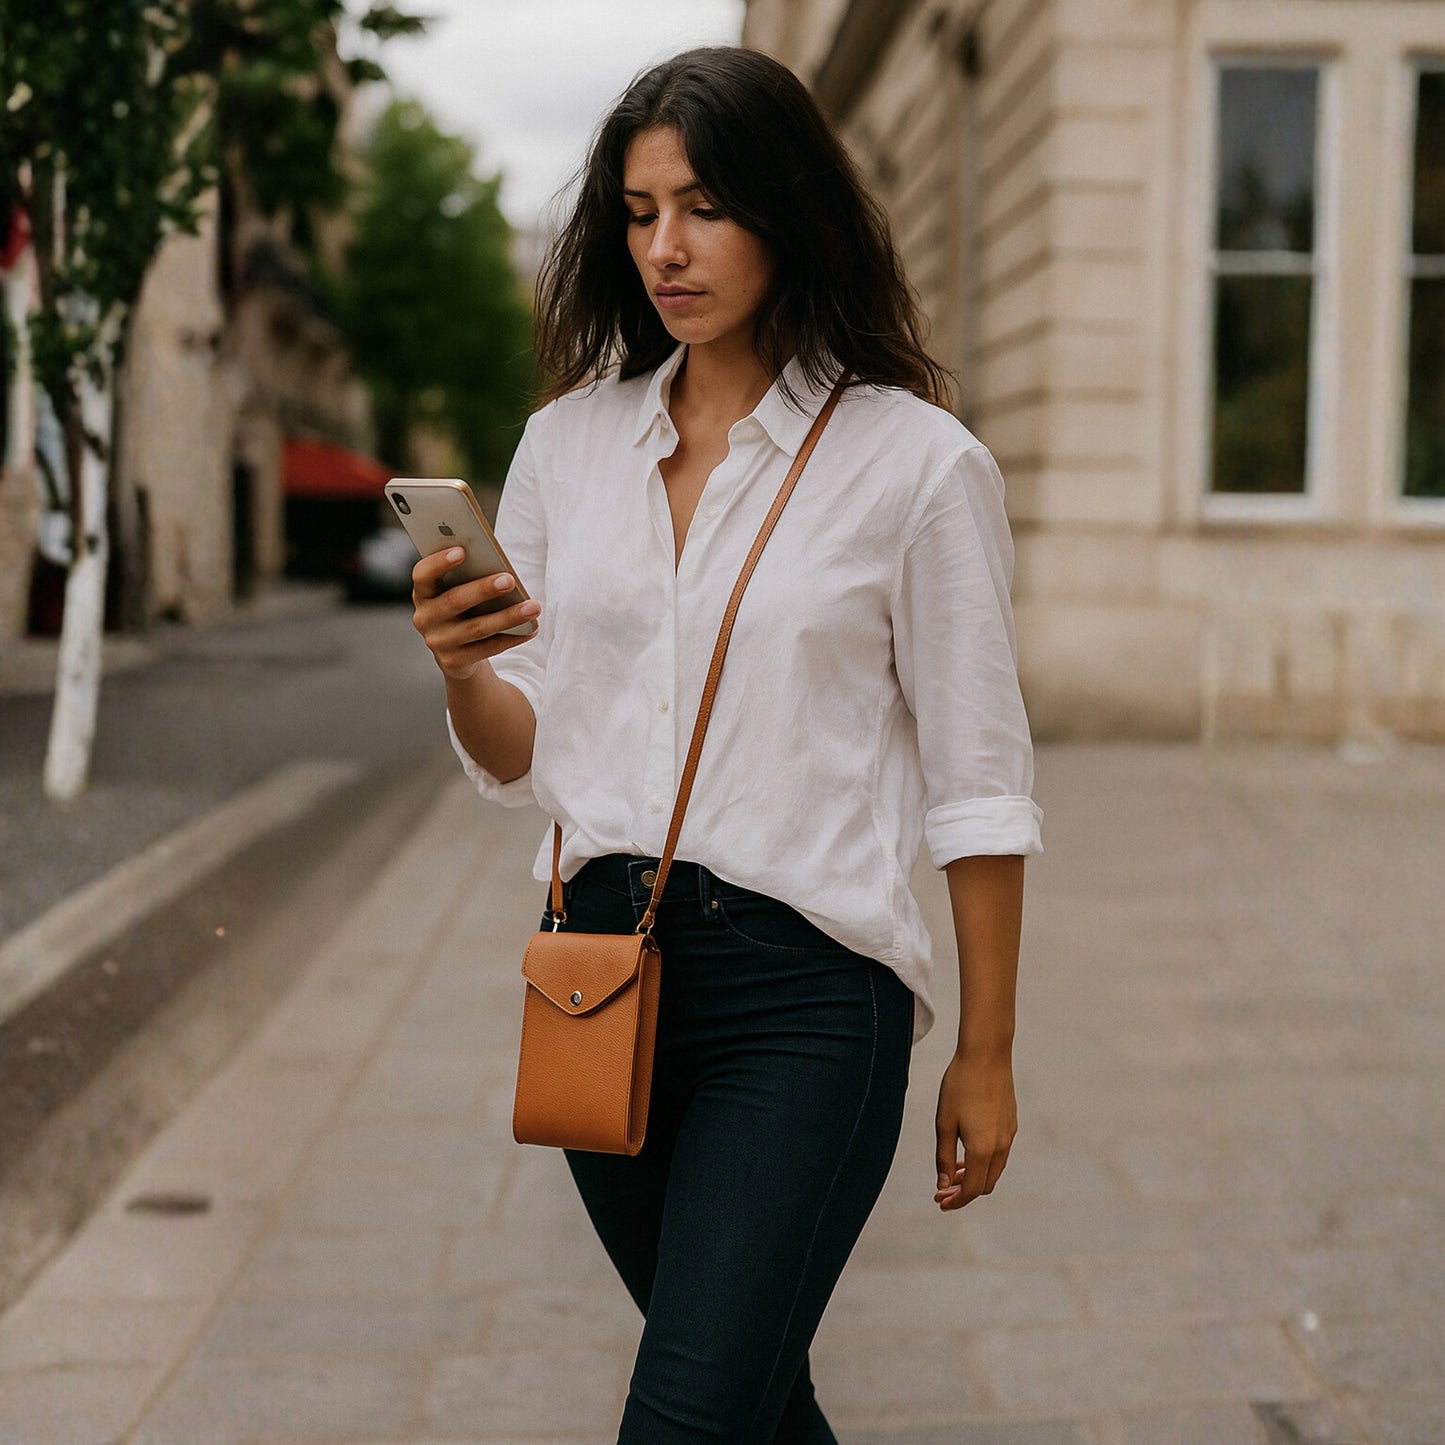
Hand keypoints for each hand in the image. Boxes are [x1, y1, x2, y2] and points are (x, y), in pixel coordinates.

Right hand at [411, 547, 539, 680]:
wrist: (455, 651)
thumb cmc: (463, 608)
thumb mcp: (458, 591)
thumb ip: (468, 578)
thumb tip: (501, 571)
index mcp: (423, 593)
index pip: (422, 575)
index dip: (439, 562)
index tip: (462, 551)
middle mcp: (425, 618)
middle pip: (454, 601)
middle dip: (483, 589)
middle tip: (509, 580)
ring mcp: (438, 642)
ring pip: (476, 628)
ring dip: (508, 617)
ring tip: (533, 607)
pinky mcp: (453, 662)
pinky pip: (488, 648)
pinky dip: (512, 638)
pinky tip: (531, 628)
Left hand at [933, 1048, 1016, 1211]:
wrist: (986, 1055)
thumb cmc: (959, 1086)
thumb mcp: (944, 1122)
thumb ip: (943, 1156)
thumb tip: (943, 1183)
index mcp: (983, 1149)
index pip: (972, 1190)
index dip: (955, 1200)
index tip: (940, 1202)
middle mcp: (1001, 1146)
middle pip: (985, 1184)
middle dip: (964, 1191)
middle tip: (942, 1189)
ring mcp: (1009, 1135)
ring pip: (994, 1170)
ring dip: (974, 1176)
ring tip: (952, 1171)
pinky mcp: (1011, 1123)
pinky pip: (999, 1153)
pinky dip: (983, 1161)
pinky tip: (966, 1150)